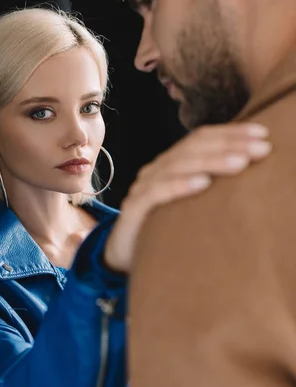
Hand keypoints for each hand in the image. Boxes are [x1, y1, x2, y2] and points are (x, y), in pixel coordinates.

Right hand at [104, 122, 270, 272]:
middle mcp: (157, 170)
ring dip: (212, 162)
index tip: (263, 134)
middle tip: (261, 148)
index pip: (201, 139)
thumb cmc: (163, 228)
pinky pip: (157, 192)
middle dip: (230, 145)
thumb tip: (247, 170)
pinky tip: (203, 184)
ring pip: (178, 166)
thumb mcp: (189, 204)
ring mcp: (143, 187)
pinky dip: (180, 185)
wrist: (123, 253)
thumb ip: (208, 186)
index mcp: (171, 164)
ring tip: (241, 163)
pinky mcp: (133, 209)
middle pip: (193, 148)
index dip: (231, 133)